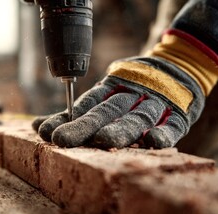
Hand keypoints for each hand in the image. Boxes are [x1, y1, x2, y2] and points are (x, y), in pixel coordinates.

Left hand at [32, 30, 217, 148]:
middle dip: (84, 127)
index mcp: (111, 90)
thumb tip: (37, 126)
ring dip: (121, 129)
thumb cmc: (133, 89)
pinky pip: (173, 125)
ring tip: (104, 140)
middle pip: (106, 112)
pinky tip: (154, 141)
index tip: (46, 132)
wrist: (179, 67)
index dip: (67, 118)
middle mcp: (130, 96)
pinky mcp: (179, 114)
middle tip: (63, 140)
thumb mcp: (105, 95)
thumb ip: (75, 113)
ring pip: (137, 117)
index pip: (86, 105)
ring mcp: (156, 104)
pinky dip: (165, 133)